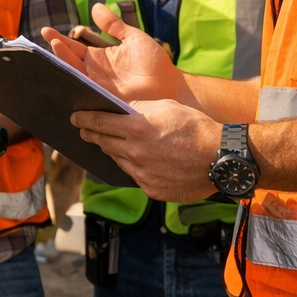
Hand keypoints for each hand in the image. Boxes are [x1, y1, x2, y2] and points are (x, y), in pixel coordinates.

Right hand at [43, 3, 189, 103]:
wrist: (169, 85)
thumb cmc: (154, 63)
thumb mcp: (133, 37)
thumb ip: (114, 25)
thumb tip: (95, 6)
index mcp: (99, 57)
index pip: (74, 47)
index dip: (60, 39)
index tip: (46, 30)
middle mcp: (94, 72)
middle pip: (69, 59)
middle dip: (55, 48)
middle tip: (44, 35)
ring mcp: (97, 85)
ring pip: (73, 72)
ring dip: (63, 60)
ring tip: (54, 46)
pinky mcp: (103, 96)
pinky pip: (85, 87)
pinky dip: (75, 79)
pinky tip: (66, 71)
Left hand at [71, 99, 223, 202]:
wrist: (221, 158)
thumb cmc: (196, 128)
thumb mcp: (166, 107)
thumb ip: (140, 109)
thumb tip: (123, 111)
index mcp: (136, 129)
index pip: (99, 123)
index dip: (84, 120)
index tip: (75, 118)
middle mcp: (135, 153)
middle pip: (104, 143)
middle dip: (92, 135)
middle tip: (84, 131)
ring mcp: (142, 174)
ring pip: (118, 161)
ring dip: (112, 151)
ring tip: (109, 144)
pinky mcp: (152, 189)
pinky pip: (135, 176)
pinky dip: (133, 167)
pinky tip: (136, 161)